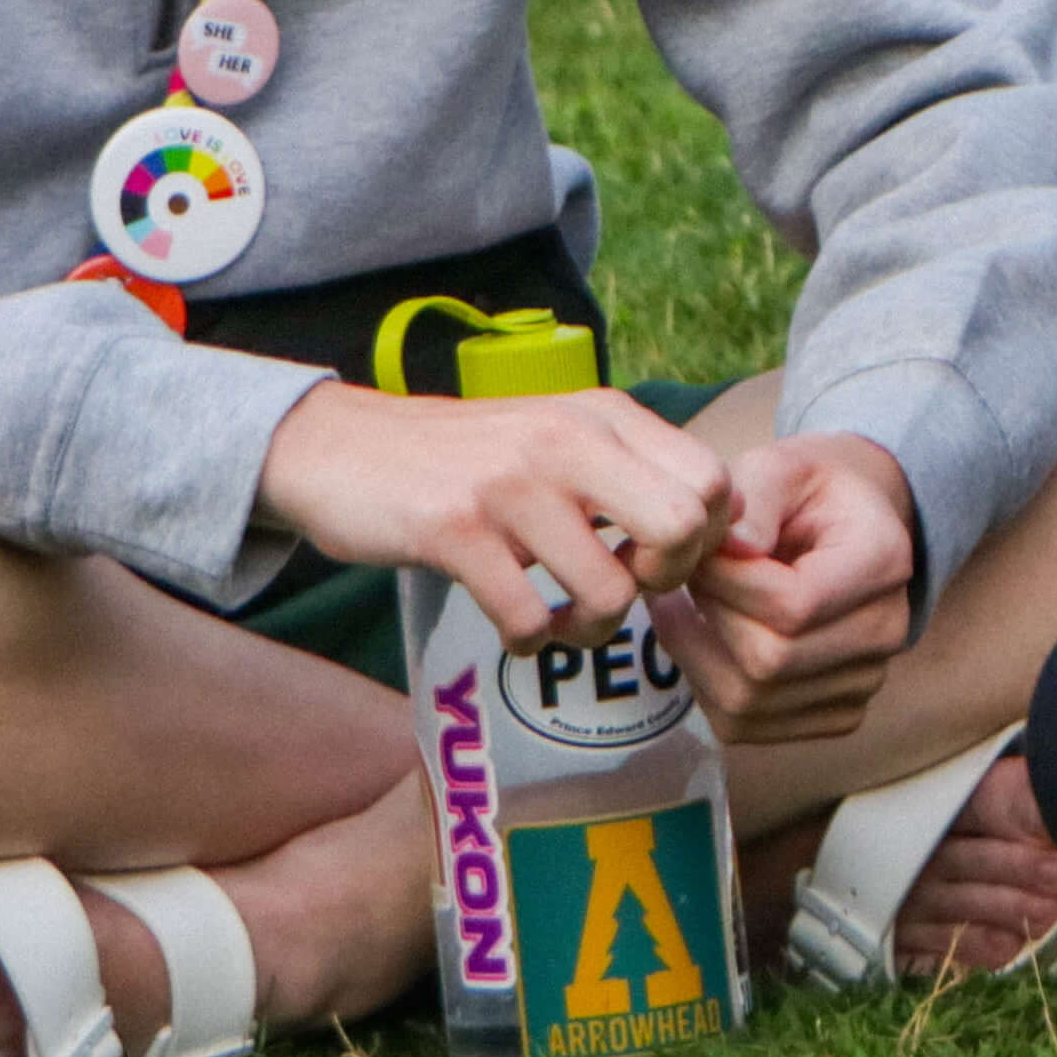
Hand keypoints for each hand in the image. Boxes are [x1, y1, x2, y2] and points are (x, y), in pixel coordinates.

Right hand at [258, 377, 736, 649]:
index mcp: (604, 415)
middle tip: (622, 588)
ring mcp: (512, 483)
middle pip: (685, 528)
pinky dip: (526, 642)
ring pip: (610, 590)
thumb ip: (626, 469)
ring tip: (559, 620)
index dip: (705, 541)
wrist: (341, 446)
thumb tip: (706, 532)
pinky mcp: (455, 529)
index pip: (715, 481)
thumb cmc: (465, 456)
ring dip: (590, 629)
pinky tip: (512, 625)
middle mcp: (568, 439)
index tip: (658, 561)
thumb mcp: (557, 435)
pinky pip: (526, 620)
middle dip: (664, 581)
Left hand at [650, 431, 915, 741]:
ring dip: (696, 654)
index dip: (727, 583)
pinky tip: (703, 637)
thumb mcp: (783, 465)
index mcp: (883, 560)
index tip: (699, 550)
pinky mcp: (834, 714)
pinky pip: (746, 725)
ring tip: (682, 604)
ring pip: (749, 703)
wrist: (847, 525)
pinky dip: (706, 685)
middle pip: (769, 662)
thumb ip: (756, 497)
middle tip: (687, 575)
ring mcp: (864, 681)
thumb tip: (733, 549)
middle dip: (709, 616)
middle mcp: (886, 632)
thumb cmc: (809, 492)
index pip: (793, 605)